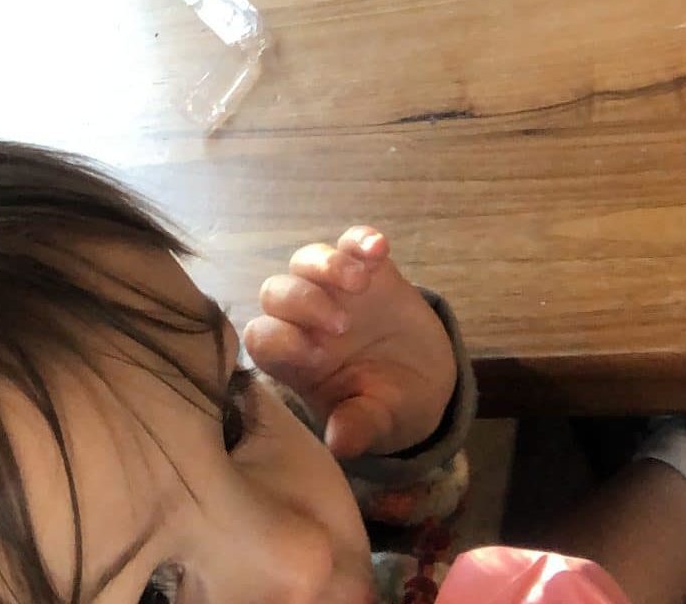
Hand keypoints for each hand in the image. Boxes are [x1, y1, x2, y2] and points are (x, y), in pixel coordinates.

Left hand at [243, 226, 455, 460]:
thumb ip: (358, 426)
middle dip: (302, 302)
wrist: (422, 380)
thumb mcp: (377, 422)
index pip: (264, 339)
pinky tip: (378, 247)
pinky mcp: (365, 267)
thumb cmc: (385, 406)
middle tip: (340, 326)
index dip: (280, 342)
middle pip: (276, 293)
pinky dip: (361, 240)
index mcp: (294, 360)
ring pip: (307, 261)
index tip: (314, 356)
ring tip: (359, 283)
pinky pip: (352, 244)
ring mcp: (332, 288)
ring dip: (327, 265)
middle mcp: (302, 319)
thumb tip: (340, 445)